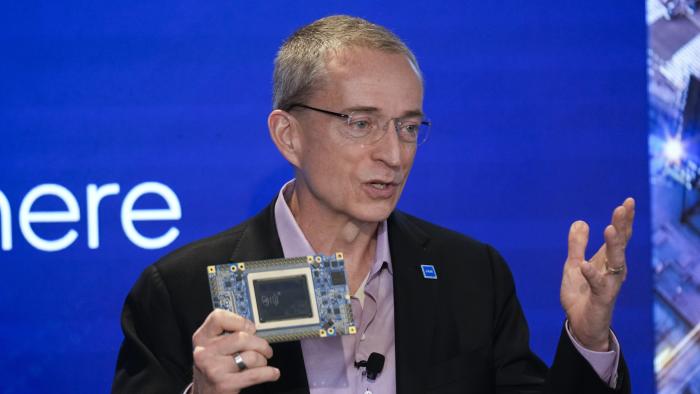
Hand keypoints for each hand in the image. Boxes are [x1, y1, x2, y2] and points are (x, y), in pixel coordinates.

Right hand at [191, 309, 279, 393]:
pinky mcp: (225, 384)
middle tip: (265, 349)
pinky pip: (255, 374)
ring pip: (251, 356)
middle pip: (242, 337)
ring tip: (261, 362)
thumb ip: (227, 334)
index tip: (251, 328)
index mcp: (202, 337)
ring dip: (262, 360)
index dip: (240, 321)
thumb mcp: (212, 346)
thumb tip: (254, 328)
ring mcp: (214, 368)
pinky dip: (268, 373)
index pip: (219, 317)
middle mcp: (205, 352)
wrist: (204, 393)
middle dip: (260, 344)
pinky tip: (273, 373)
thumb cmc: (213, 366)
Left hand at [560, 198, 634, 350]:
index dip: (624, 219)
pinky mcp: (602, 298)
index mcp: (608, 260)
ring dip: (613, 245)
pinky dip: (592, 274)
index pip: (619, 236)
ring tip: (610, 228)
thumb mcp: (573, 265)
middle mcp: (614, 269)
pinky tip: (585, 264)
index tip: (628, 201)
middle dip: (622, 225)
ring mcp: (610, 283)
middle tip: (622, 207)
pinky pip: (598, 284)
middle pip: (621, 244)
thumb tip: (581, 221)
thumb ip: (577, 245)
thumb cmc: (581, 294)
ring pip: (616, 261)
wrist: (580, 323)